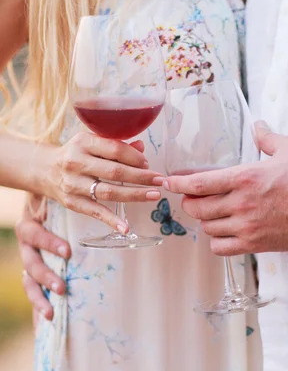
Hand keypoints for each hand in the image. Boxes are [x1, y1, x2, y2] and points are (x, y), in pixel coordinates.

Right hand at [16, 195, 70, 321]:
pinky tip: (45, 322)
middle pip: (30, 263)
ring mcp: (28, 260)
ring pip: (28, 281)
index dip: (48, 243)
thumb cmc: (54, 204)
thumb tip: (103, 208)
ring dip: (39, 298)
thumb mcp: (58, 202)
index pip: (35, 234)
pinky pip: (32, 292)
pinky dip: (38, 308)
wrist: (42, 206)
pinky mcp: (31, 274)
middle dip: (46, 277)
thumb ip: (71, 205)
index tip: (67, 251)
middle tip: (62, 288)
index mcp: (30, 225)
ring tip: (51, 312)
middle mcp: (26, 245)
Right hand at [40, 133, 162, 232]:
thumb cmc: (75, 154)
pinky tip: (126, 227)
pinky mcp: (72, 202)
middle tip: (159, 181)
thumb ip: (115, 145)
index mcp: (82, 142)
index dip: (135, 157)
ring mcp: (73, 184)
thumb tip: (141, 148)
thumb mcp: (91, 143)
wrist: (44, 170)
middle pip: (115, 171)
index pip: (114, 149)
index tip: (149, 163)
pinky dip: (111, 220)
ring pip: (109, 192)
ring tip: (153, 196)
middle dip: (141, 177)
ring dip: (134, 195)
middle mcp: (76, 162)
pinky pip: (95, 212)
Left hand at [165, 124, 287, 255]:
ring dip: (204, 220)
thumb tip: (258, 126)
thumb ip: (267, 137)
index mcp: (245, 178)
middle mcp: (241, 204)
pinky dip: (216, 241)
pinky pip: (222, 248)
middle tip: (192, 198)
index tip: (167, 182)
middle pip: (197, 208)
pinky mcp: (256, 244)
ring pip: (207, 228)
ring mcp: (247, 226)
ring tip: (210, 213)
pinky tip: (222, 232)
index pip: (199, 183)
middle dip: (189, 202)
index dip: (177, 183)